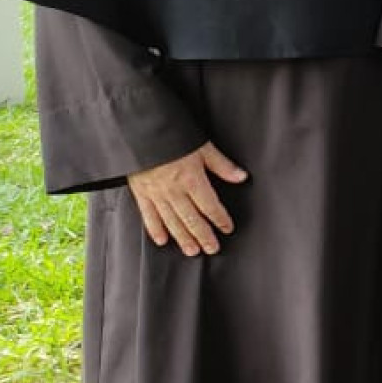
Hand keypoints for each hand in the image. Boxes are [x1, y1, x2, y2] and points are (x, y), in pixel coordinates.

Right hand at [126, 142, 248, 255]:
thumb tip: (241, 177)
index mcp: (192, 179)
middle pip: (192, 219)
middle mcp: (174, 191)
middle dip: (204, 235)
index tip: (227, 228)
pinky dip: (155, 230)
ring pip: (172, 221)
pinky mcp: (141, 193)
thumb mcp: (202, 146)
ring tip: (193, 251)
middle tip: (212, 248)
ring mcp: (156, 194)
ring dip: (183, 238)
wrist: (140, 131)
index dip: (220, 219)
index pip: (210, 206)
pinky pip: (148, 216)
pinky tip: (162, 240)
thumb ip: (221, 165)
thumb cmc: (172, 136)